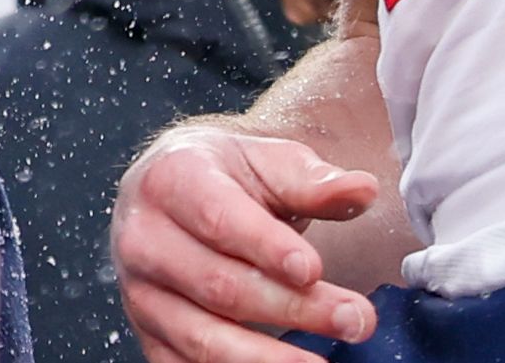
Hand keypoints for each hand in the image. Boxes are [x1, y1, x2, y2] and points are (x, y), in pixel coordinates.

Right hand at [116, 125, 380, 358]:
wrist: (174, 195)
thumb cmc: (227, 177)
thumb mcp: (267, 162)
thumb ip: (313, 181)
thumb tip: (363, 190)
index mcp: (169, 180)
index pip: (218, 218)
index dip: (266, 247)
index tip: (313, 269)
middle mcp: (144, 239)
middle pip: (220, 285)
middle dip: (293, 308)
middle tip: (354, 318)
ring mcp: (142, 294)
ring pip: (204, 338)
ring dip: (270, 358)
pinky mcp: (150, 335)